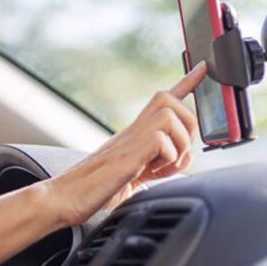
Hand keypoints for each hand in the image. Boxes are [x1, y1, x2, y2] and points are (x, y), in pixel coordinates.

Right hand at [42, 63, 206, 227]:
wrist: (64, 198)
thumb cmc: (94, 191)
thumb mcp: (135, 176)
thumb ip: (159, 166)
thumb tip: (185, 159)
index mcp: (134, 135)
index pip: (162, 101)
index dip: (186, 82)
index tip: (202, 68)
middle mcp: (132, 132)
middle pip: (171, 100)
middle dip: (189, 125)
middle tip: (180, 152)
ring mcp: (129, 140)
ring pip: (171, 115)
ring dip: (180, 143)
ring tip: (164, 166)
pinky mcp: (128, 153)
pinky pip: (162, 140)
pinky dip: (168, 159)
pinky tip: (152, 171)